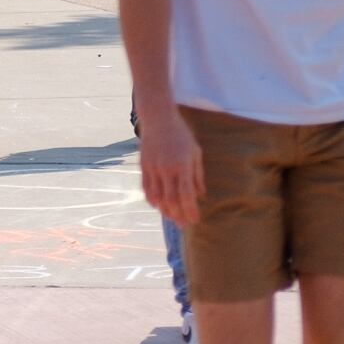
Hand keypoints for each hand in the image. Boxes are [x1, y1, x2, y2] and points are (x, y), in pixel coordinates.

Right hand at [136, 105, 203, 224]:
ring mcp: (153, 168)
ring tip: (171, 218)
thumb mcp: (195, 152)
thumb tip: (200, 195)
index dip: (190, 210)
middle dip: (177, 215)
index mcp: (182, 166)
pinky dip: (151, 199)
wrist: (158, 119)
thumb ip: (197, 175)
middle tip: (183, 225)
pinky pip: (146, 188)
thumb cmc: (181, 135)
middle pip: (171, 199)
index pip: (186, 194)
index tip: (194, 220)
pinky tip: (157, 206)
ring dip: (164, 210)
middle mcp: (166, 169)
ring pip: (157, 196)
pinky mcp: (143, 166)